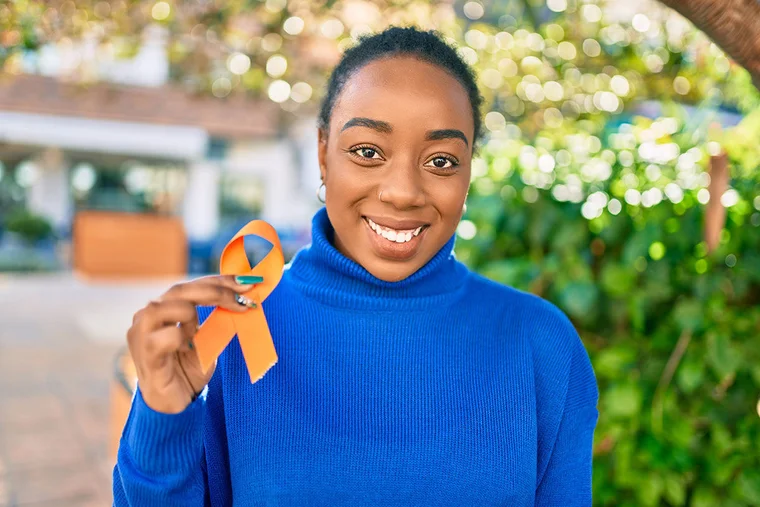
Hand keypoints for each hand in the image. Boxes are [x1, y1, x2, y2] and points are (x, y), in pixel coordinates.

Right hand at [127, 275, 257, 413]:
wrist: (174, 404)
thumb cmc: (188, 369)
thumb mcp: (208, 339)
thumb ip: (216, 317)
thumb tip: (243, 294)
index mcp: (163, 310)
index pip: (190, 286)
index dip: (219, 281)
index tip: (248, 282)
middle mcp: (147, 318)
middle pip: (179, 290)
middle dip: (216, 291)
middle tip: (245, 297)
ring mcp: (141, 335)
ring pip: (161, 308)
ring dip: (190, 313)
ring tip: (200, 332)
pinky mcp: (145, 356)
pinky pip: (164, 338)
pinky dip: (180, 339)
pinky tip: (186, 348)